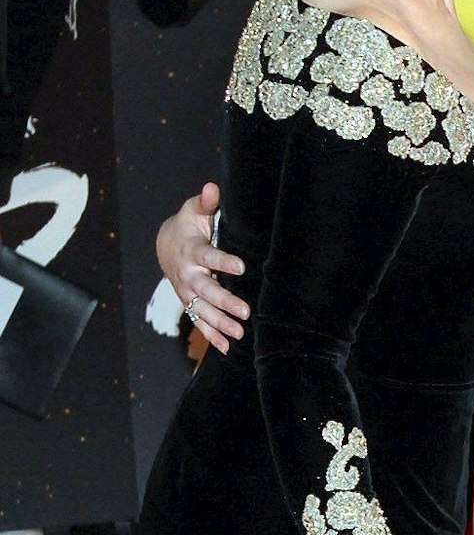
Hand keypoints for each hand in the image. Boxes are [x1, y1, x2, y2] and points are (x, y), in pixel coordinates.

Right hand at [159, 184, 247, 352]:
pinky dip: (211, 335)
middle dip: (225, 302)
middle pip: (206, 290)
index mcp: (192, 251)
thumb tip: (212, 187)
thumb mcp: (194, 211)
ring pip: (203, 310)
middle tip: (245, 311)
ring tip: (240, 333)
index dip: (224, 261)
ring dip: (220, 323)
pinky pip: (199, 321)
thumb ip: (206, 202)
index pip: (209, 256)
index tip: (241, 266)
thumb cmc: (188, 226)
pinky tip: (227, 347)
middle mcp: (188, 275)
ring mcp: (187, 292)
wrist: (166, 246)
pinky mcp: (190, 303)